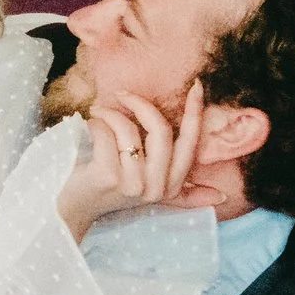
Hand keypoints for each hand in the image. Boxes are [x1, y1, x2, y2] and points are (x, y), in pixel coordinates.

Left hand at [56, 80, 206, 239]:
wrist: (73, 208)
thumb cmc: (110, 190)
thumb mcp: (149, 190)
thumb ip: (184, 194)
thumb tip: (220, 198)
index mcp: (172, 185)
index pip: (190, 143)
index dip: (195, 113)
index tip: (196, 85)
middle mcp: (157, 187)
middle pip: (161, 130)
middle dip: (141, 105)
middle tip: (122, 94)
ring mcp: (133, 184)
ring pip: (129, 129)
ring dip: (110, 113)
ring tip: (98, 113)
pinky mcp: (109, 177)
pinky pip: (105, 133)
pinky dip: (94, 123)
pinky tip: (88, 127)